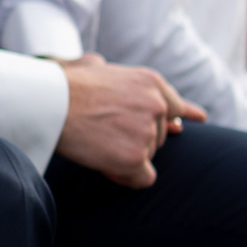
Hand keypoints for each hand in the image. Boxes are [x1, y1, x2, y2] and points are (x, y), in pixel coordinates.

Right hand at [54, 54, 204, 188]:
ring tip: (96, 142)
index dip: (180, 115)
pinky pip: (144, 178)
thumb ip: (123, 80)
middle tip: (102, 133)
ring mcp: (148, 131)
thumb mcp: (100, 69)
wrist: (49, 101)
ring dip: (126, 156)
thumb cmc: (65, 86)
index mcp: (151, 83)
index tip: (198, 119)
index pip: (176, 105)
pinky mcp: (136, 156)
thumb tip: (124, 79)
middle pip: (157, 137)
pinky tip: (110, 168)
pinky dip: (128, 178)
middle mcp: (157, 105)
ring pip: (147, 156)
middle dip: (135, 140)